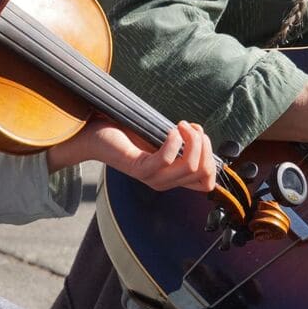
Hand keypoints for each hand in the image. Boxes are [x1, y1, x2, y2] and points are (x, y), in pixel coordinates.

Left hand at [47, 119, 216, 191]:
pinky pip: (166, 159)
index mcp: (172, 177)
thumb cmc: (127, 133)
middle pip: (203, 172)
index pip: (207, 183)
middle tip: (191, 126)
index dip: (212, 159)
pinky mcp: (139, 169)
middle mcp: (164, 182)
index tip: (201, 136)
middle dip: (205, 144)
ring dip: (192, 140)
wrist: (95, 133)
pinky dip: (173, 141)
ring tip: (180, 125)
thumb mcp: (160, 138)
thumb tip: (202, 136)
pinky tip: (170, 129)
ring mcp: (151, 178)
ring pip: (189, 166)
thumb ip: (180, 143)